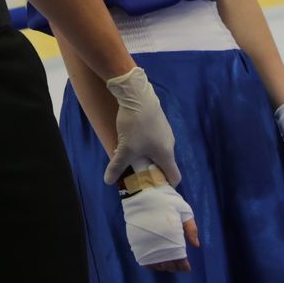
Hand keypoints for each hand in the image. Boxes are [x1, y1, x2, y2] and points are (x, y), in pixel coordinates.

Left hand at [103, 67, 181, 185]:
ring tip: (130, 156)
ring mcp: (165, 131)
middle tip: (136, 174)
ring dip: (146, 156)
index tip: (152, 188)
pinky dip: (145, 144)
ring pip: (157, 150)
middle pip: (165, 164)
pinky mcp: (158, 121)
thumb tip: (109, 181)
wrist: (137, 94)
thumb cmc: (136, 125)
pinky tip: (131, 139)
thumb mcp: (125, 148)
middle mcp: (170, 144)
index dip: (165, 185)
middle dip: (151, 171)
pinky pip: (154, 139)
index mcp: (167, 154)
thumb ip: (117, 166)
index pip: (175, 176)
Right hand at [120, 176, 199, 271]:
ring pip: (156, 264)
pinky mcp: (135, 241)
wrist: (142, 190)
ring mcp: (145, 243)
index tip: (186, 267)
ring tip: (167, 262)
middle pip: (168, 264)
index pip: (179, 259)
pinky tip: (155, 260)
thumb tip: (196, 245)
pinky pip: (143, 259)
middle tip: (177, 264)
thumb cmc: (165, 199)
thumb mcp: (184, 210)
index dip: (183, 266)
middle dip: (174, 266)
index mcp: (172, 235)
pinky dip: (150, 263)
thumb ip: (191, 228)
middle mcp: (158, 242)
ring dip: (162, 265)